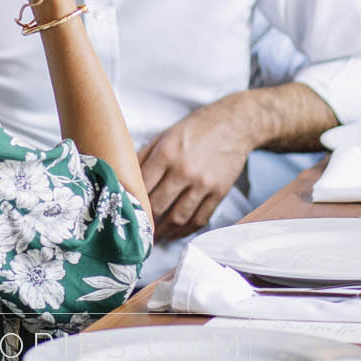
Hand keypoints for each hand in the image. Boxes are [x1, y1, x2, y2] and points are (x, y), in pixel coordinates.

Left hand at [138, 96, 256, 238]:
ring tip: (154, 236)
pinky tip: (176, 232)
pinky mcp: (219, 193)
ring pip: (178, 217)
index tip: (126, 212)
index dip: (132, 202)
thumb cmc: (196, 128)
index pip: (142, 186)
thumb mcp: (165, 135)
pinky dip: (186, 230)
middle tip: (138, 228)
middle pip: (158, 206)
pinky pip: (200, 219)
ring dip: (164, 231)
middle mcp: (184, 170)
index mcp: (167, 153)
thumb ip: (144, 156)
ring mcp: (203, 184)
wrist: (234, 124)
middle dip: (146, 220)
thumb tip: (125, 175)